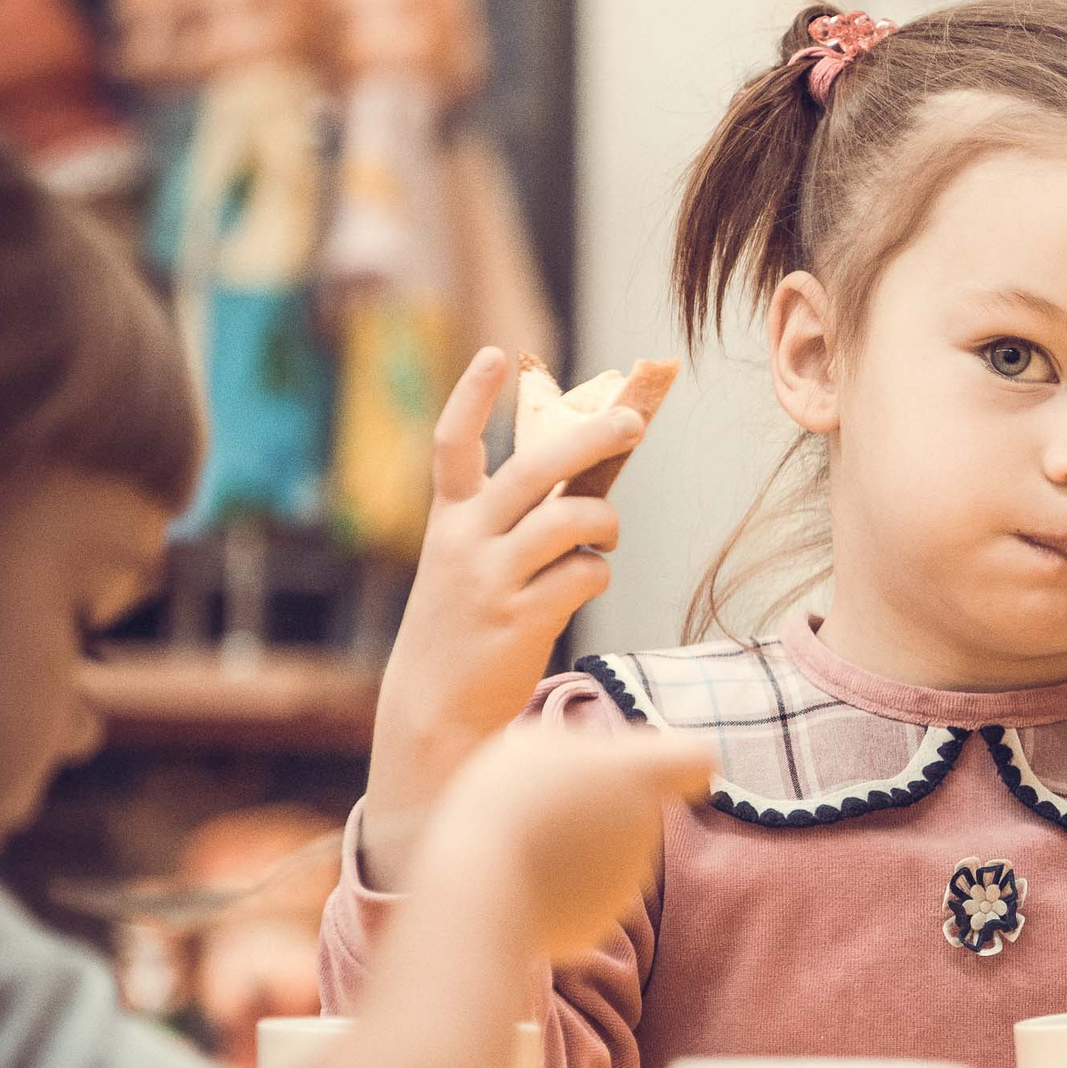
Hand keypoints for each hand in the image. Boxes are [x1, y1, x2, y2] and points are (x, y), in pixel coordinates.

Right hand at [363, 347, 642, 885]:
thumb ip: (518, 521)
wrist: (433, 713)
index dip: (472, 397)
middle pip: (533, 470)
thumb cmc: (467, 629)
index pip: (452, 445)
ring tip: (605, 536)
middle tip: (633, 420)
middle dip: (590, 437)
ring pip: (571, 521)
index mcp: (449, 521)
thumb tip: (588, 473)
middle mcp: (464, 542)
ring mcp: (489, 580)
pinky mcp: (519, 619)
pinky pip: (584, 575)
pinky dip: (596, 575)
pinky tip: (585, 586)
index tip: (496, 354)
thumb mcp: (473, 566)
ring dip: (605, 522)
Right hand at [416, 725, 713, 964]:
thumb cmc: (508, 800)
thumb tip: (589, 766)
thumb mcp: (537, 745)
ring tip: (519, 846)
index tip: (664, 768)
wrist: (482, 883)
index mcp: (638, 775)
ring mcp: (626, 882)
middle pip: (630, 811)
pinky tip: (519, 885)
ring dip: (571, 852)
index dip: (683, 763)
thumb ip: (579, 751)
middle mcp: (645, 830)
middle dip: (593, 810)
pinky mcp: (599, 924)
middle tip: (537, 807)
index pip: (695, 760)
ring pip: (602, 858)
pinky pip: (578, 899)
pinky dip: (553, 894)